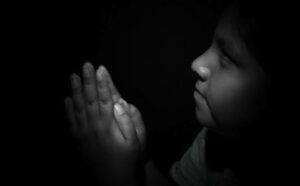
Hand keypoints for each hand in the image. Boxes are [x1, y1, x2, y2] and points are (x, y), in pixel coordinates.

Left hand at [64, 62, 145, 184]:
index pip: (105, 98)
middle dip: (88, 81)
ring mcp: (83, 133)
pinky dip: (68, 109)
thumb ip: (127, 122)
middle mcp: (93, 126)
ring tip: (72, 76)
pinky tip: (66, 99)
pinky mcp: (78, 140)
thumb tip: (119, 103)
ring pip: (78, 107)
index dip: (103, 82)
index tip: (100, 69)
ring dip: (75, 91)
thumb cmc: (127, 160)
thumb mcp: (135, 142)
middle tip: (85, 65)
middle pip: (90, 99)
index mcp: (108, 125)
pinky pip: (71, 122)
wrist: (113, 180)